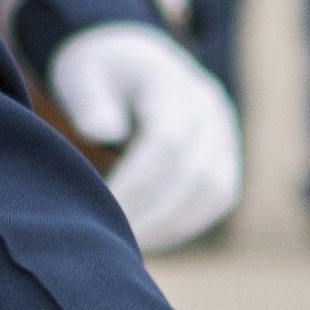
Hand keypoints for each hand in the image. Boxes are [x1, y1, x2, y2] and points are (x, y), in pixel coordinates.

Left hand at [50, 22, 241, 253]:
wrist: (133, 61)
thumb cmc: (100, 73)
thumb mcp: (82, 73)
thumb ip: (90, 100)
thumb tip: (103, 131)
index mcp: (172, 83)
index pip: (167, 142)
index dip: (136, 184)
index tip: (101, 211)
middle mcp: (209, 108)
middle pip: (193, 171)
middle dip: (151, 213)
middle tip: (109, 244)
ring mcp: (224, 133)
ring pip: (214, 190)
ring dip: (172, 225)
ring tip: (129, 248)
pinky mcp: (227, 157)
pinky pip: (219, 197)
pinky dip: (187, 224)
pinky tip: (151, 239)